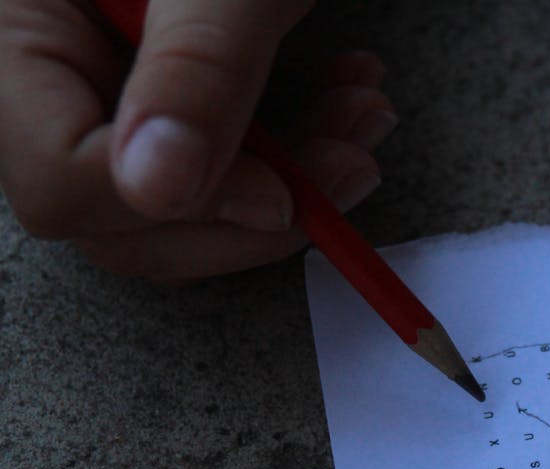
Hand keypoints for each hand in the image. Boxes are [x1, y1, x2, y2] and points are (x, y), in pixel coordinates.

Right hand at [0, 0, 396, 278]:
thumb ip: (195, 65)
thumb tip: (158, 186)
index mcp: (17, 24)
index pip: (58, 176)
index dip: (172, 208)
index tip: (281, 196)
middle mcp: (47, 64)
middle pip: (121, 213)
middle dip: (252, 208)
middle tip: (350, 168)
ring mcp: (104, 79)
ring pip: (180, 200)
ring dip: (291, 180)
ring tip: (365, 118)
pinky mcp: (165, 86)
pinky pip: (216, 159)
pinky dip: (293, 147)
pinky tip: (347, 97)